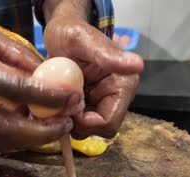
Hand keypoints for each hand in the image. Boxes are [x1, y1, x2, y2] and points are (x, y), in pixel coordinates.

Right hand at [0, 18, 80, 149]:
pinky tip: (28, 123)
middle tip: (68, 125)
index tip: (72, 99)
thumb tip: (50, 78)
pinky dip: (14, 135)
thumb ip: (20, 58)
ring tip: (53, 126)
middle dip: (45, 133)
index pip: (17, 90)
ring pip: (2, 140)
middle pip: (11, 130)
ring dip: (31, 138)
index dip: (49, 97)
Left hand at [43, 16, 143, 138]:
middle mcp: (114, 97)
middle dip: (76, 123)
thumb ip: (107, 54)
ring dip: (67, 121)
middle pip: (96, 130)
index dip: (87, 123)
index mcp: (122, 85)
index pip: (109, 123)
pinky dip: (61, 118)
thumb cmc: (71, 32)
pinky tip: (52, 105)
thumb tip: (137, 65)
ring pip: (84, 129)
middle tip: (57, 106)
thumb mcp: (84, 40)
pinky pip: (74, 123)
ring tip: (53, 102)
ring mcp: (99, 103)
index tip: (68, 109)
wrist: (59, 33)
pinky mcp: (84, 105)